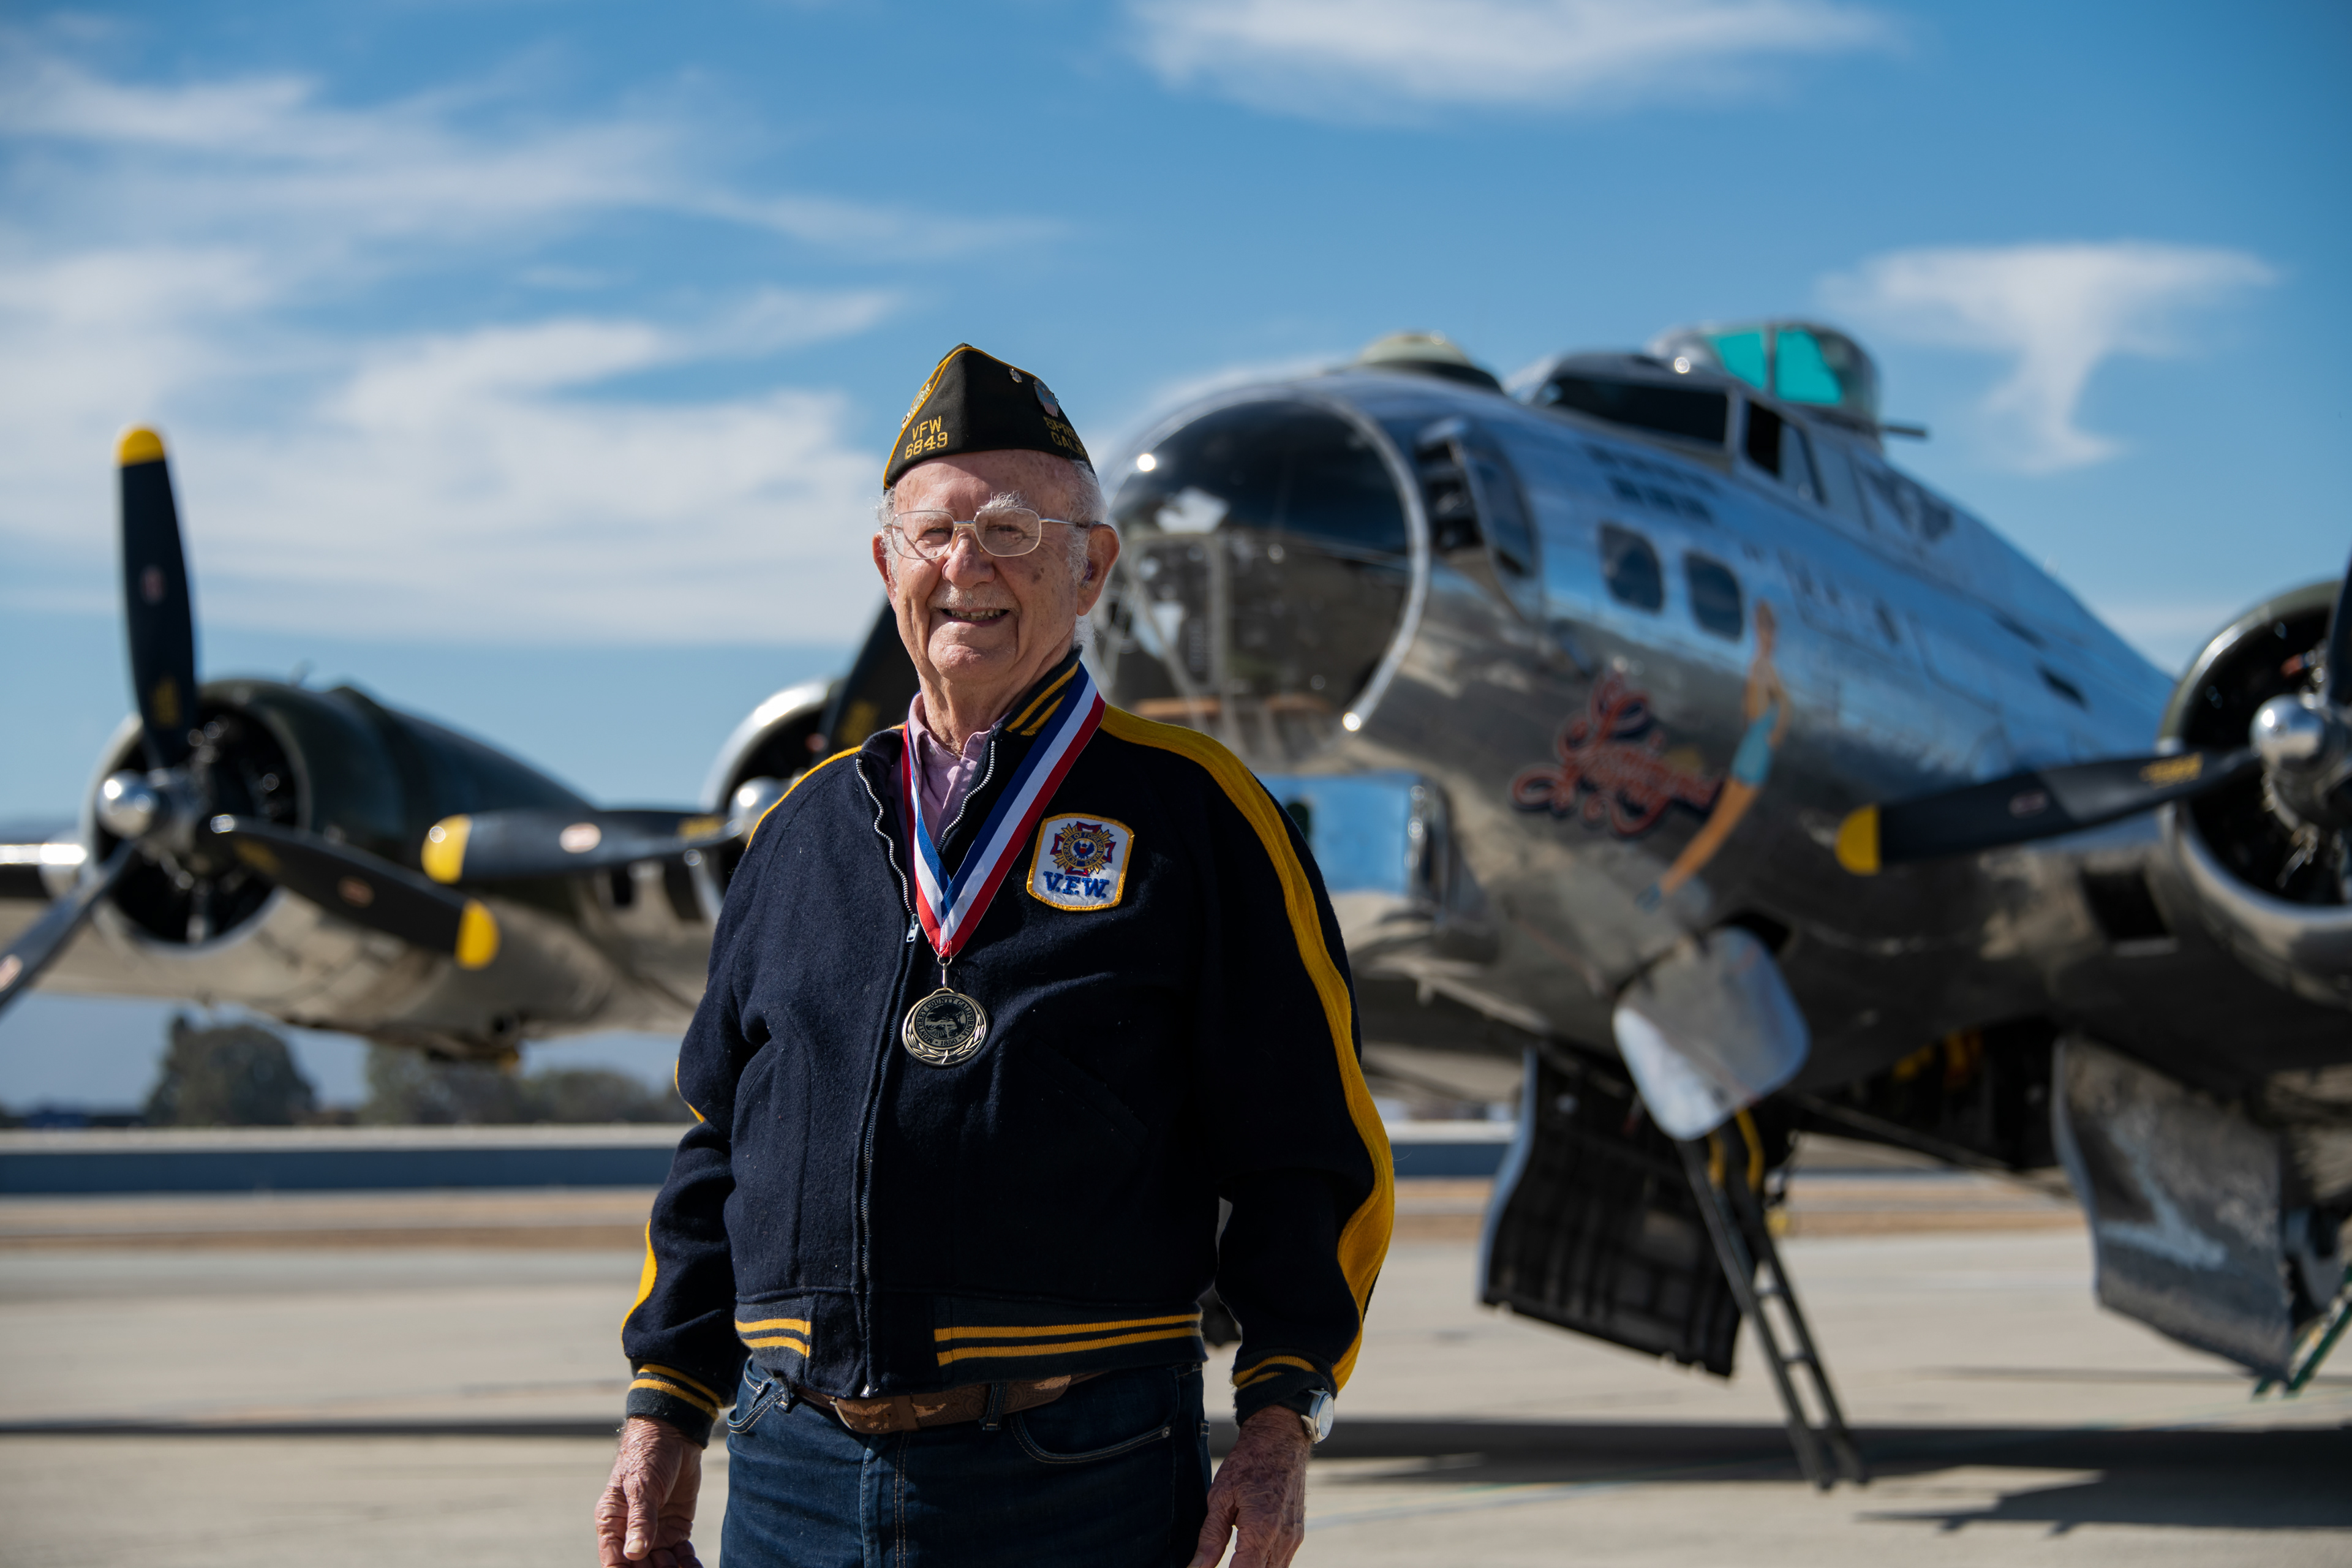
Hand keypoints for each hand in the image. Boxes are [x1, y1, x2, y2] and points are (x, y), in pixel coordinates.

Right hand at [595, 1415, 703, 1567]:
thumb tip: (634, 1553)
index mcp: (612, 1523)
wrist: (674, 1436)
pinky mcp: (676, 1529)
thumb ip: (640, 1519)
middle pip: (639, 1567)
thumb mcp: (642, 1486)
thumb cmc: (647, 1455)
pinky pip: (681, 1555)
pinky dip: (688, 1564)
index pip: (614, 1561)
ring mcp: (654, 1533)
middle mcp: (631, 1533)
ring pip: (661, 1565)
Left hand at [1187, 1405, 1310, 1567]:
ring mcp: (1294, 1538)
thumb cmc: (1248, 1463)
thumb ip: (1210, 1537)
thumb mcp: (1220, 1496)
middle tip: (1216, 1564)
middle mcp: (1283, 1539)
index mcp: (1262, 1530)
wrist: (1280, 1439)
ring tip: (1232, 1560)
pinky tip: (1246, 1556)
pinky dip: (1264, 1565)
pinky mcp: (1297, 1534)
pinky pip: (1281, 1562)